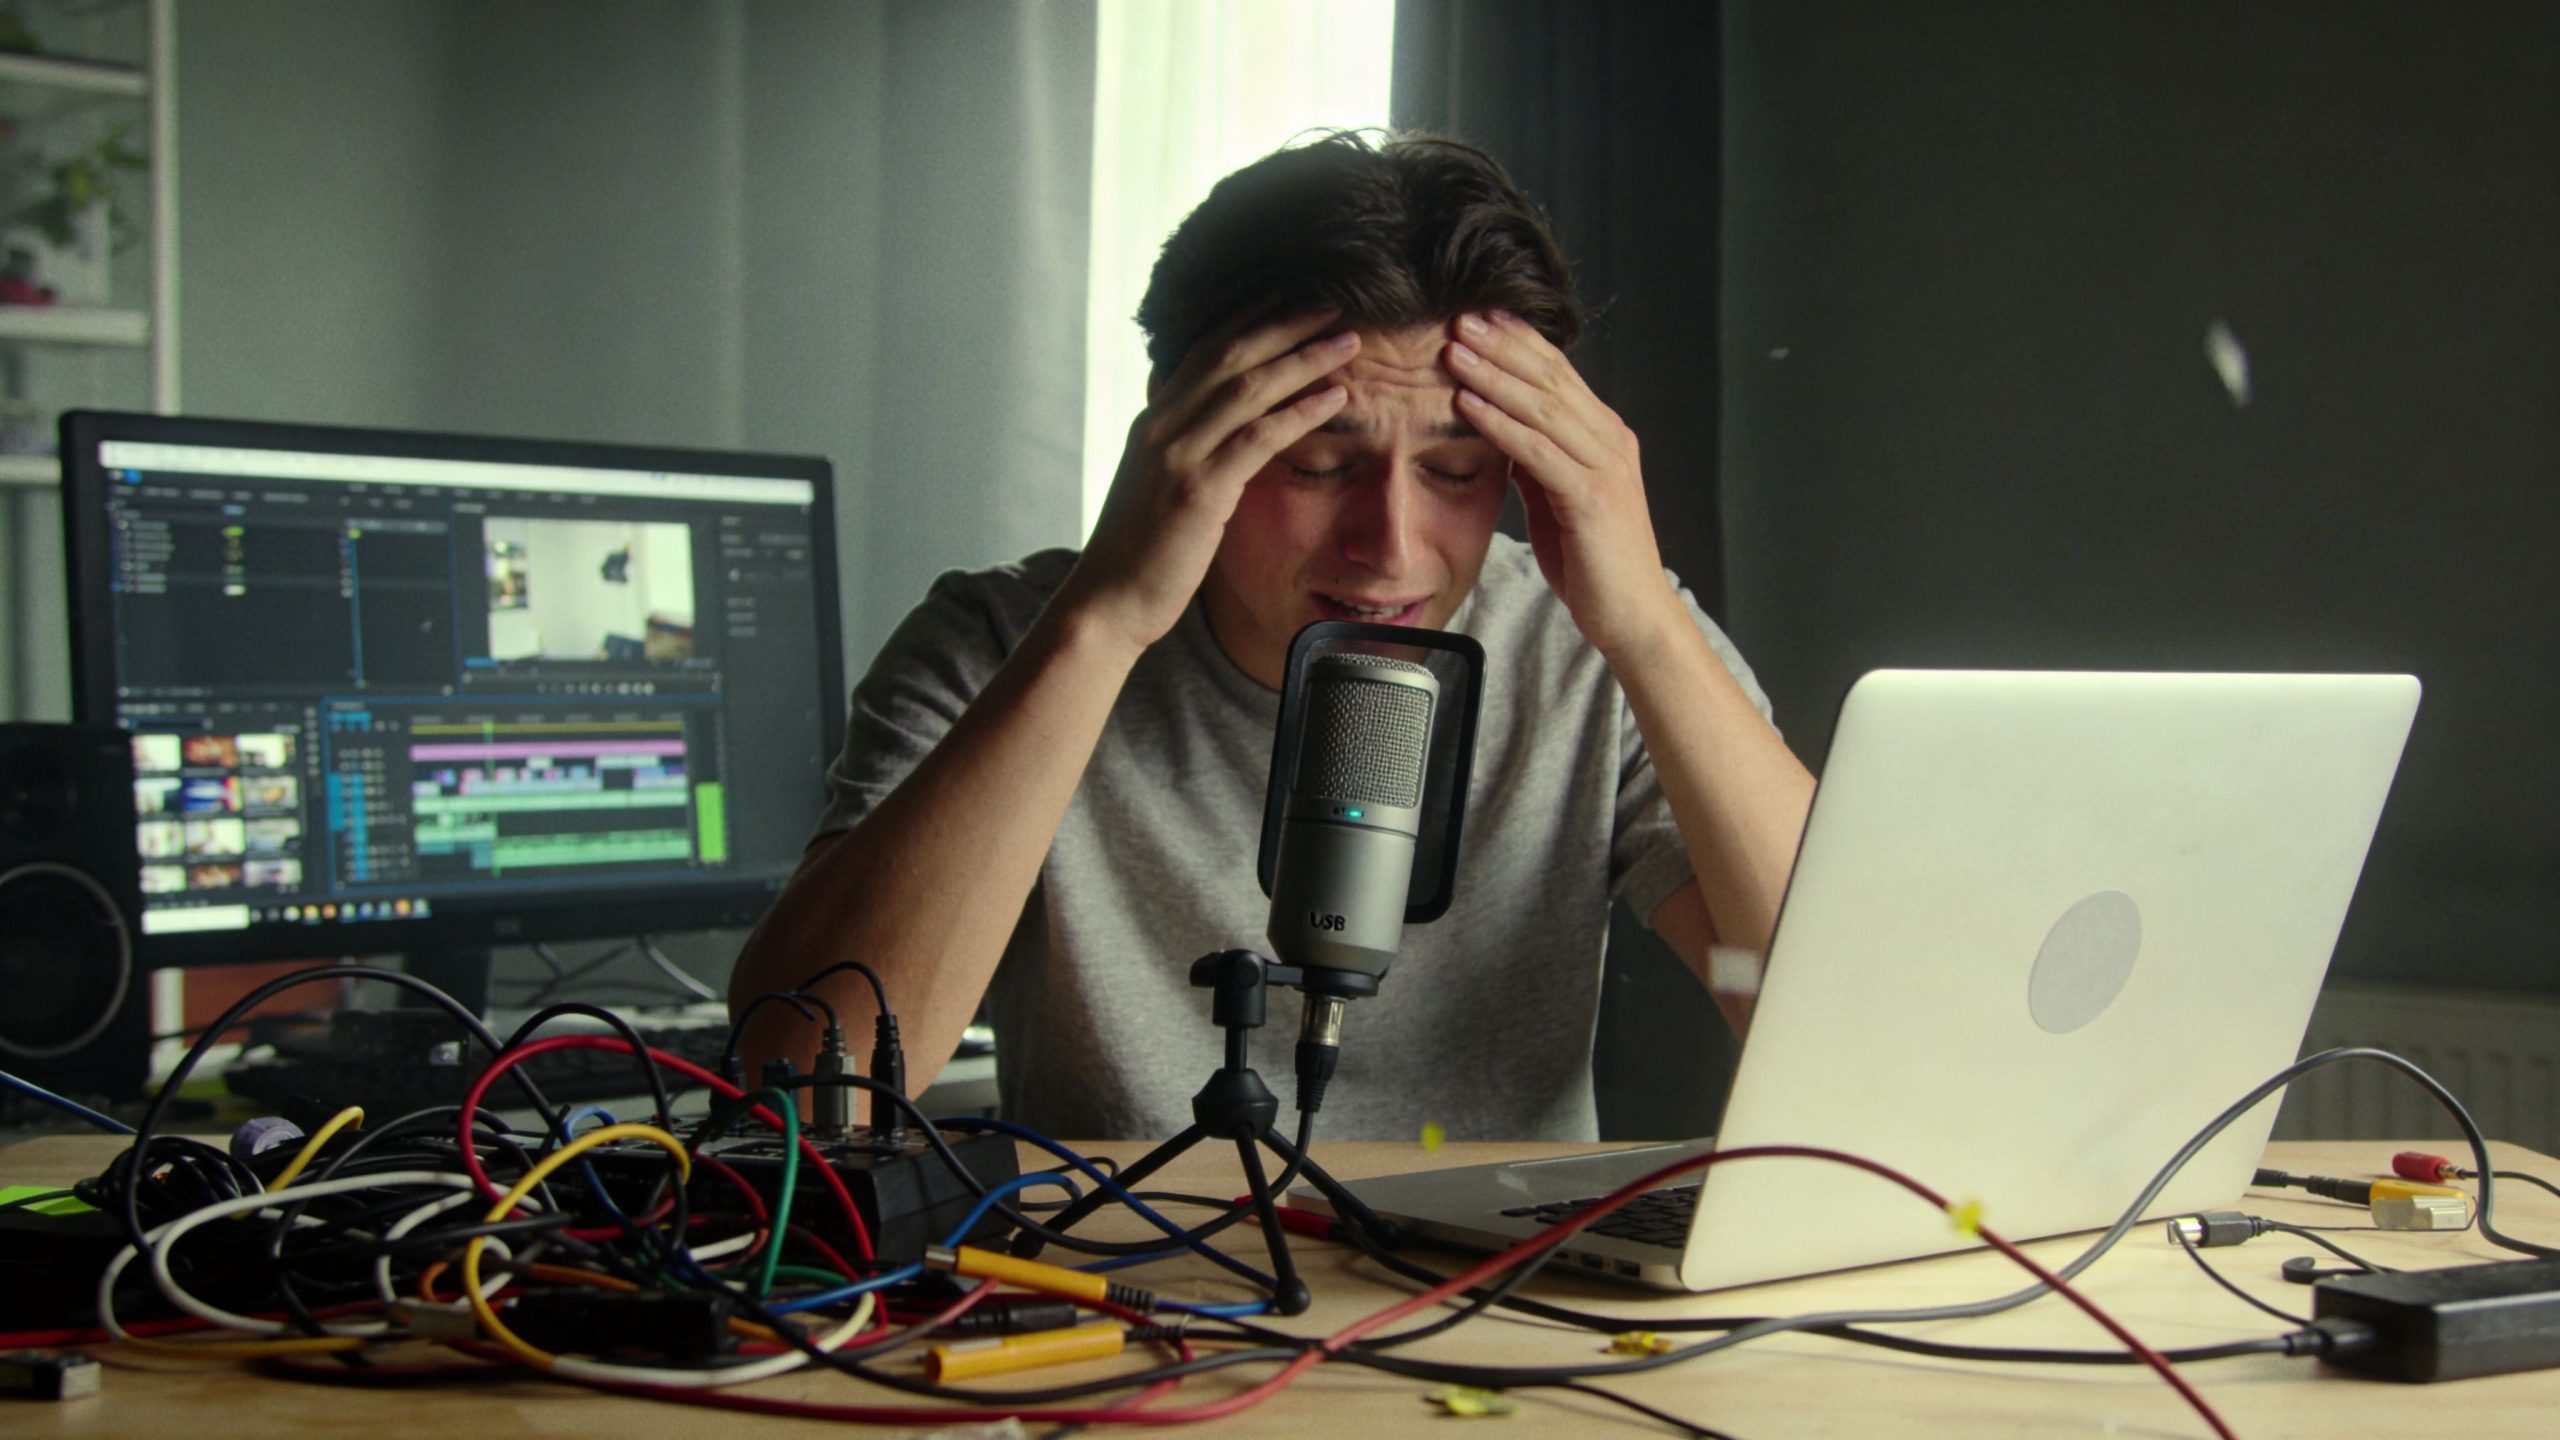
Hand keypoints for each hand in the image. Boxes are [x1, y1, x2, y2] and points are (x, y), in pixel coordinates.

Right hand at [1062, 308, 1356, 653]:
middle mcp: (1161, 426)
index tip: (1287, 294)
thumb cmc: (1139, 552)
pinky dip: (1300, 412)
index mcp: (1153, 421)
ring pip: (1249, 388)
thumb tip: (1207, 426)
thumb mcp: (1154, 485)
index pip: (1203, 350)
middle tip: (1332, 302)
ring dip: (1304, 359)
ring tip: (1348, 342)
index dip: (1248, 318)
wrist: (1108, 601)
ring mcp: (1178, 455)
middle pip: (1230, 355)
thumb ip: (1181, 449)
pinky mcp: (1198, 491)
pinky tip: (1336, 399)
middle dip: (1285, 324)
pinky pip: (1258, 438)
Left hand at [1446, 311, 1679, 658]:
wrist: (1632, 614)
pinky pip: (1537, 450)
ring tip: (1456, 350)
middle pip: (1550, 378)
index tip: (1480, 318)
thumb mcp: (1557, 500)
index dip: (1519, 342)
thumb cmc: (1594, 561)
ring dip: (1494, 375)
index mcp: (1604, 437)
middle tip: (1461, 318)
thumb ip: (1536, 462)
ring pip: (1543, 407)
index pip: (1559, 374)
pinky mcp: (1591, 496)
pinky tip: (1468, 404)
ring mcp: (1604, 466)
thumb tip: (1501, 432)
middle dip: (1503, 345)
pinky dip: (1500, 423)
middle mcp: (1610, 441)